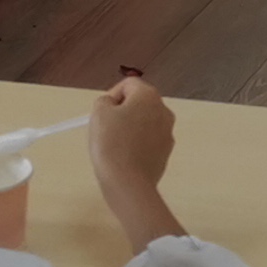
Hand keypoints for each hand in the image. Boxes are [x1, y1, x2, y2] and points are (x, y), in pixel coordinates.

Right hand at [89, 75, 176, 203]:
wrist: (127, 182)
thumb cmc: (112, 144)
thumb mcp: (99, 113)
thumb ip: (104, 100)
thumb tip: (112, 103)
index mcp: (149, 96)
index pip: (128, 84)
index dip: (111, 95)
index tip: (102, 112)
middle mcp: (164, 111)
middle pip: (138, 103)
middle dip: (121, 112)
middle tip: (105, 127)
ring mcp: (167, 133)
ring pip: (143, 123)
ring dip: (129, 129)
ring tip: (113, 144)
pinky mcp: (165, 153)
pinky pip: (147, 142)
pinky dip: (136, 145)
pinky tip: (123, 157)